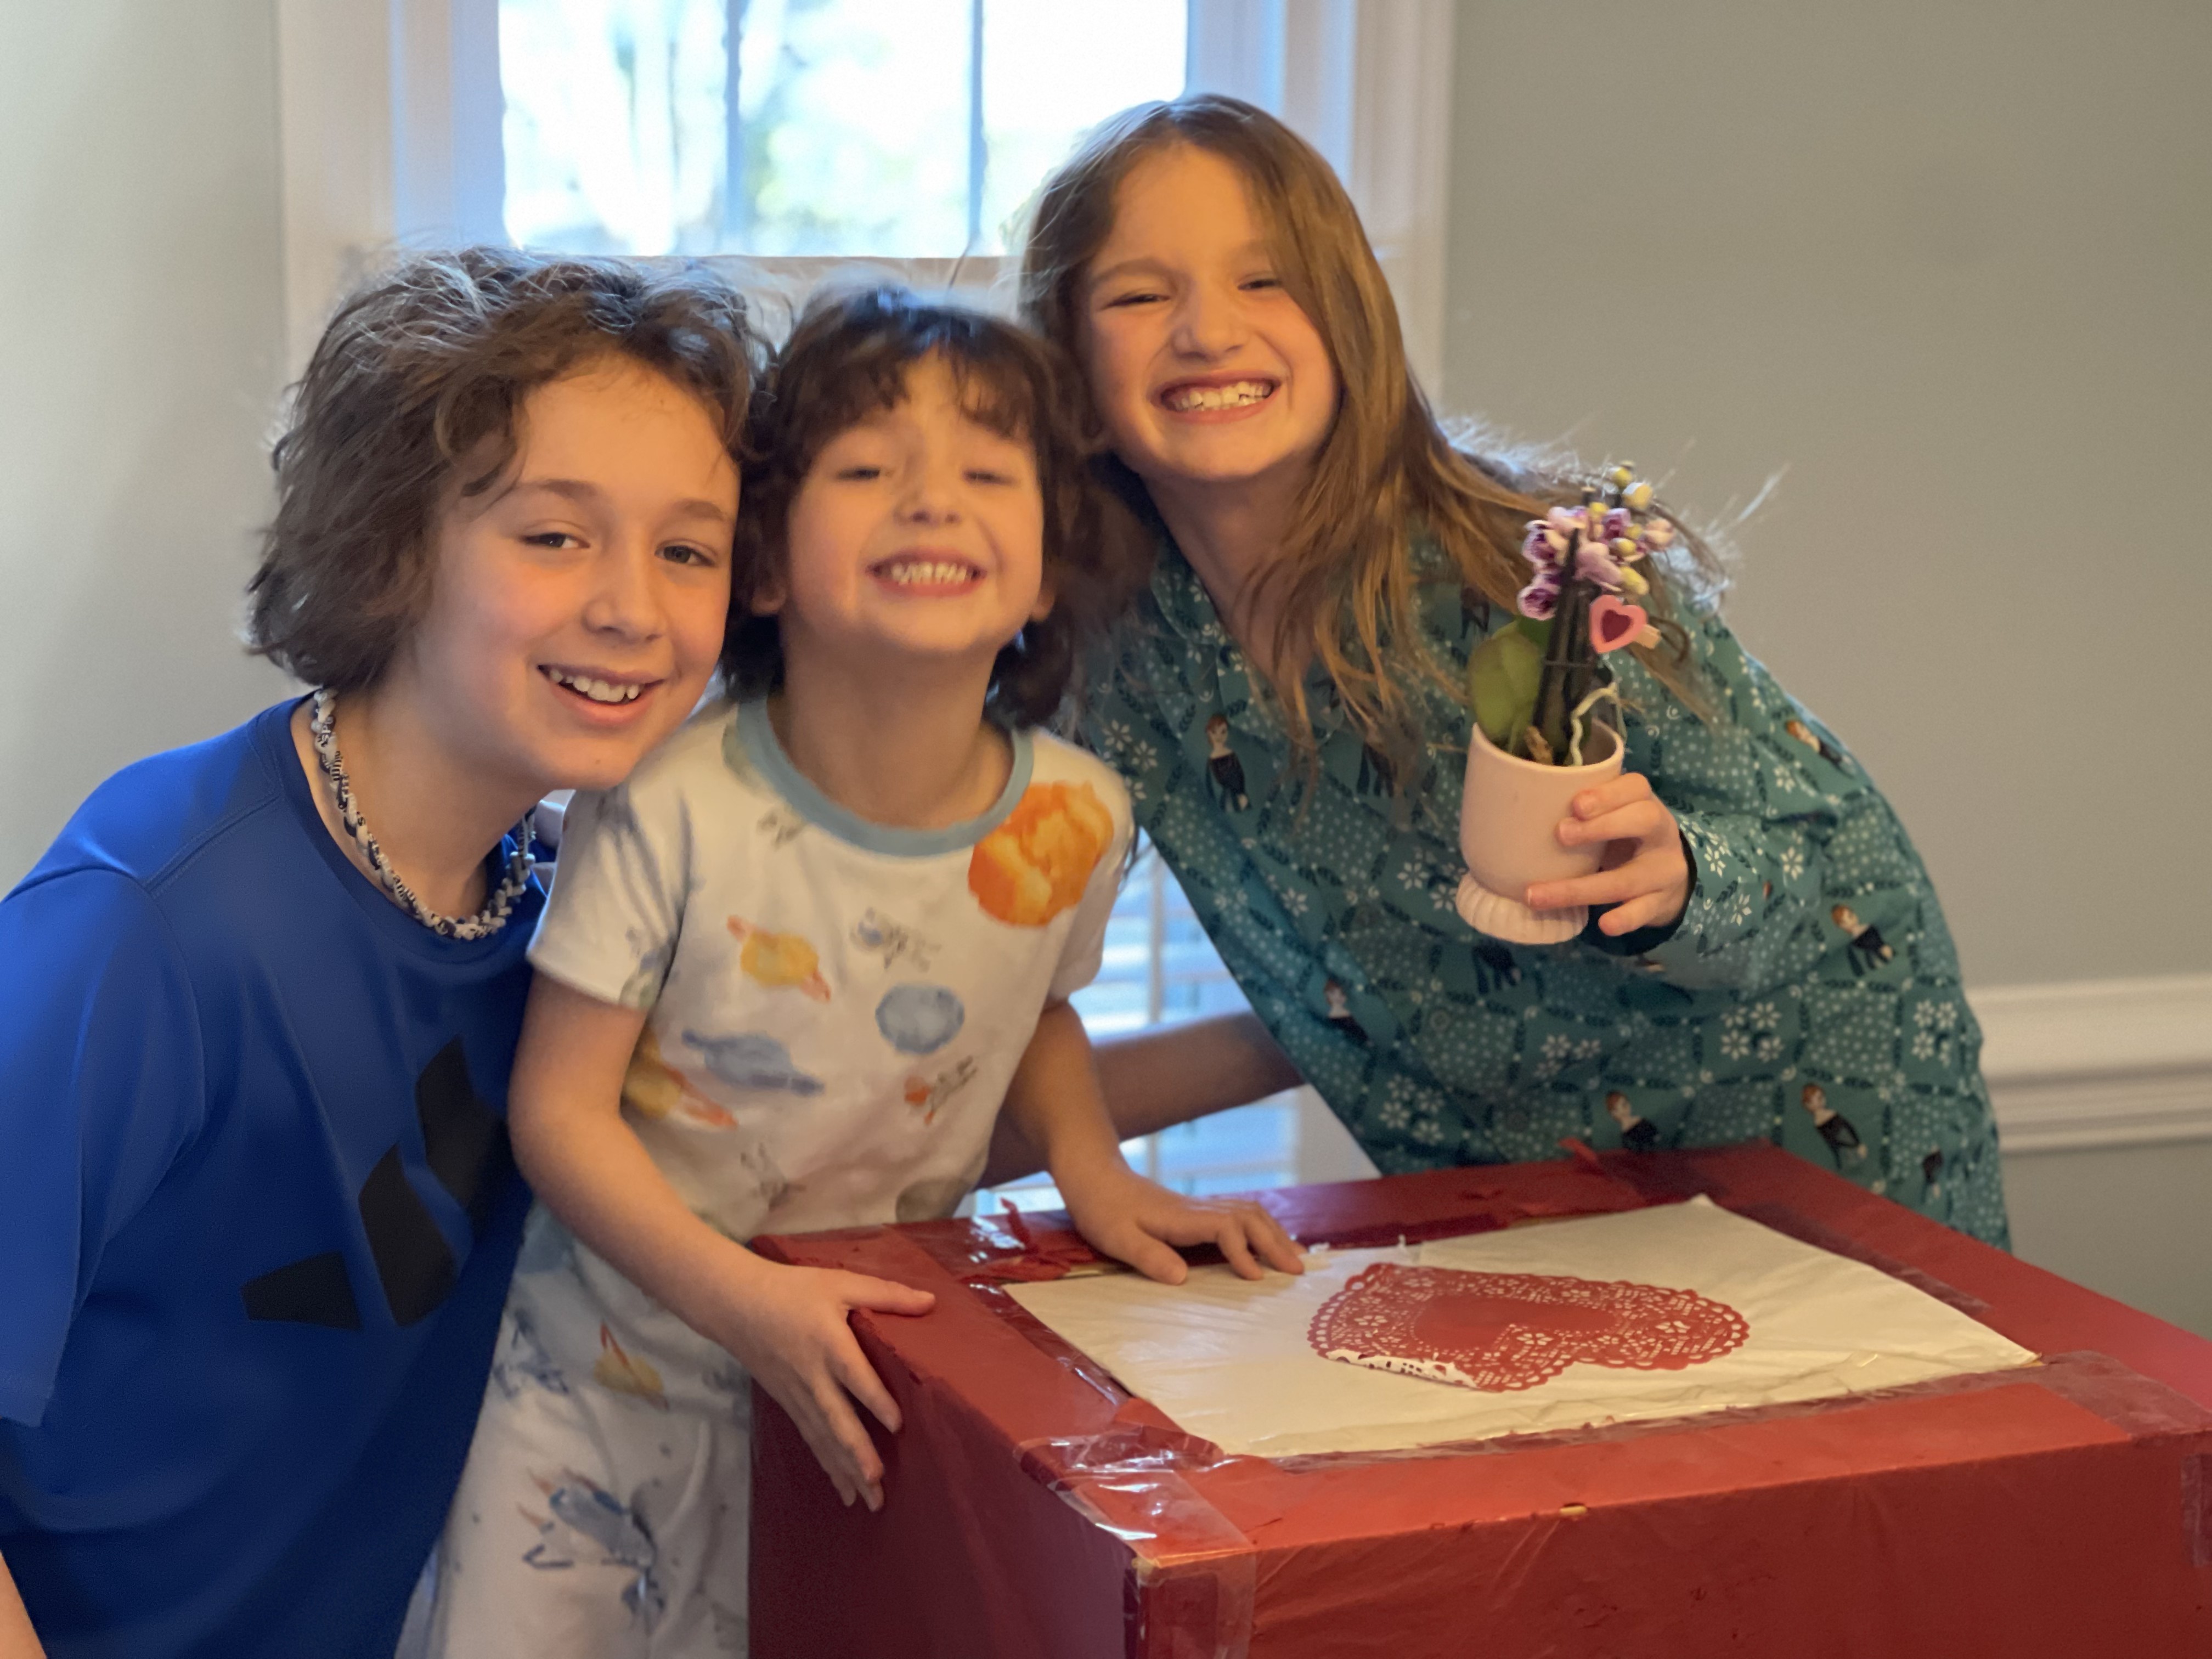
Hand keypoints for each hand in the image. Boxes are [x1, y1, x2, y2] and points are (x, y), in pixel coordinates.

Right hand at [704, 1258, 933, 1511]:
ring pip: (825, 1439)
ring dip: (846, 1471)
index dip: (875, 1399)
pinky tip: (843, 1489)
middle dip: (858, 1454)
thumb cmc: (793, 1290)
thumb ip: (886, 1294)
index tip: (897, 1425)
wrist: (736, 1304)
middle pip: (837, 1421)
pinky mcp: (789, 1405)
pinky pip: (812, 1439)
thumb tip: (931, 1302)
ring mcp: (799, 1395)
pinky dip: (828, 1466)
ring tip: (869, 1501)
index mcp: (829, 1343)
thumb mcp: (840, 1282)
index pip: (854, 1376)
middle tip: (878, 1483)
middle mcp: (814, 1376)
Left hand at [1057, 1162, 1304, 1284]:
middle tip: (1299, 1271)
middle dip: (1276, 1242)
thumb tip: (1183, 1278)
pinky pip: (1239, 1213)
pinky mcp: (1196, 1210)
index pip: (1226, 1227)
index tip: (1255, 1278)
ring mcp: (1199, 1207)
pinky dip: (1261, 1226)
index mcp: (1182, 1217)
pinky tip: (1268, 1240)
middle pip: (1249, 1216)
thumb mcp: (1117, 1238)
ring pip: (1248, 1211)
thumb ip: (1148, 1257)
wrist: (1094, 1174)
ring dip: (1274, 1232)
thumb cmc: (1102, 1208)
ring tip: (1295, 1258)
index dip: (1243, 1252)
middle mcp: (1197, 1208)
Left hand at [1524, 771, 1690, 935]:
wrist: (1668, 874)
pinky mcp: (1661, 902)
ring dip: (1580, 889)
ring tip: (1537, 896)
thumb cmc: (1624, 836)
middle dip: (1602, 827)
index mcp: (1645, 803)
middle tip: (1560, 834)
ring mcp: (1664, 870)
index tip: (1575, 805)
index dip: (1608, 795)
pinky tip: (1605, 925)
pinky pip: (1644, 911)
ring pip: (1629, 878)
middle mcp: (1661, 832)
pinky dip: (1625, 918)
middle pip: (1643, 820)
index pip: (1636, 787)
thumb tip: (1522, 809)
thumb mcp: (1613, 816)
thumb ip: (1583, 811)